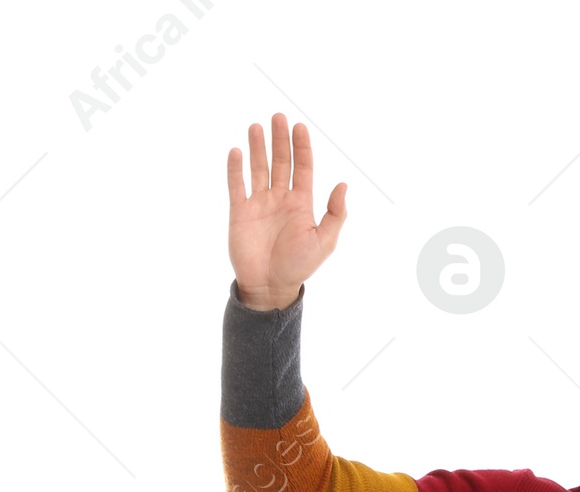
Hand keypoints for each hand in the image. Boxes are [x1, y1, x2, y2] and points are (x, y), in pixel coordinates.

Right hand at [227, 113, 345, 309]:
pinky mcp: (240, 212)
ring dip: (257, 147)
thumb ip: (334, 214)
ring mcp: (259, 204)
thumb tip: (344, 185)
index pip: (303, 168)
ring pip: (259, 168)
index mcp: (301, 204)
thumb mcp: (324, 242)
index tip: (299, 127)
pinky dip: (235, 168)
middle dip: (280, 139)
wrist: (270, 286)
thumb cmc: (299, 266)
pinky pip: (237, 185)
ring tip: (256, 126)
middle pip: (281, 162)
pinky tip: (236, 151)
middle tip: (278, 117)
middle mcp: (280, 199)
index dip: (302, 147)